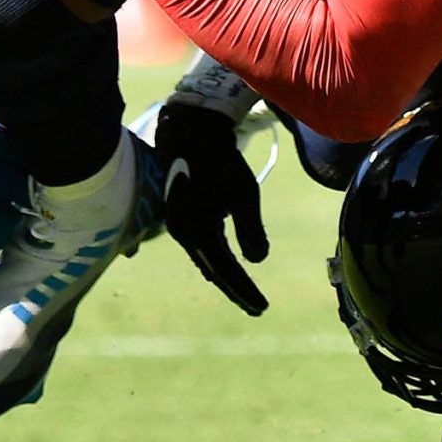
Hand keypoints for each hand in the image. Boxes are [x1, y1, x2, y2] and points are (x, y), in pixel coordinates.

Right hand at [146, 100, 269, 315]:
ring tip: (244, 293)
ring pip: (205, 261)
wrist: (191, 134)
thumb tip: (257, 261)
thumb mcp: (244, 194)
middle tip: (256, 308)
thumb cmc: (221, 162)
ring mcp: (179, 226)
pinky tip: (224, 267)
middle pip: (213, 271)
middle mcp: (184, 234)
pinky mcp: (181, 217)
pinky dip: (215, 261)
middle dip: (235, 290)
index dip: (244, 290)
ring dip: (225, 277)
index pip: (226, 271)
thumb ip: (250, 230)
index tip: (262, 307)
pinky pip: (199, 249)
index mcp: (198, 232)